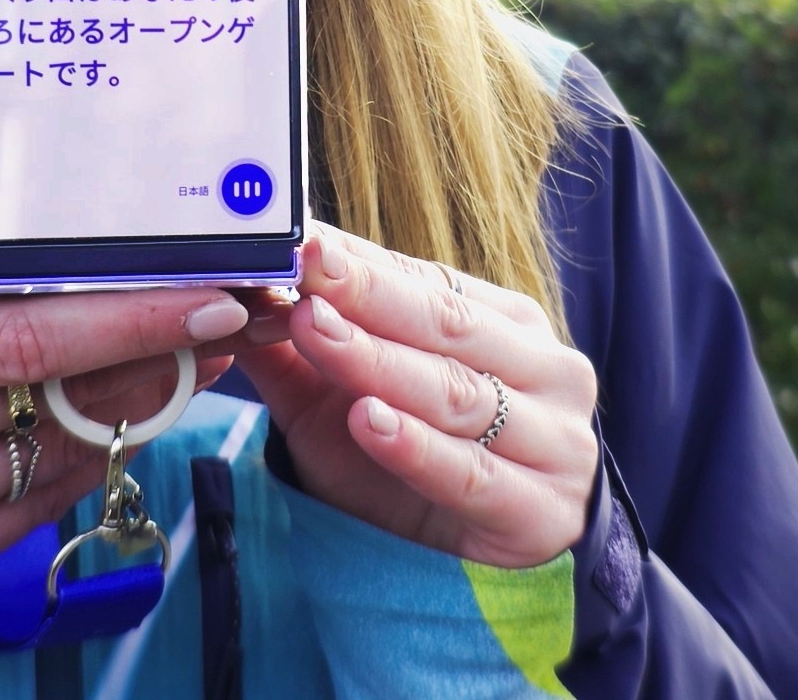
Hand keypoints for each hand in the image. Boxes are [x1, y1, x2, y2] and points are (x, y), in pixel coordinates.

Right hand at [0, 143, 246, 590]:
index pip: (25, 338)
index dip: (128, 319)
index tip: (209, 294)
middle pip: (61, 398)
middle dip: (160, 354)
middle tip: (234, 312)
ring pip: (63, 455)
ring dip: (139, 404)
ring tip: (194, 352)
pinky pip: (40, 506)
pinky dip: (90, 455)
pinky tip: (121, 408)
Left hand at [234, 222, 599, 567]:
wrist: (479, 559)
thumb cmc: (415, 463)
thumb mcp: (354, 396)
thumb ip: (307, 346)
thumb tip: (242, 284)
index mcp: (508, 324)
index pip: (430, 280)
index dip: (362, 260)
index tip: (303, 239)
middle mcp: (545, 370)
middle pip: (446, 325)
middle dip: (367, 295)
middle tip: (306, 267)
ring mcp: (555, 440)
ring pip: (456, 393)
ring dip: (379, 361)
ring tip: (316, 330)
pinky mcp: (540, 511)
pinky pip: (469, 473)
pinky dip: (415, 447)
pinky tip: (368, 420)